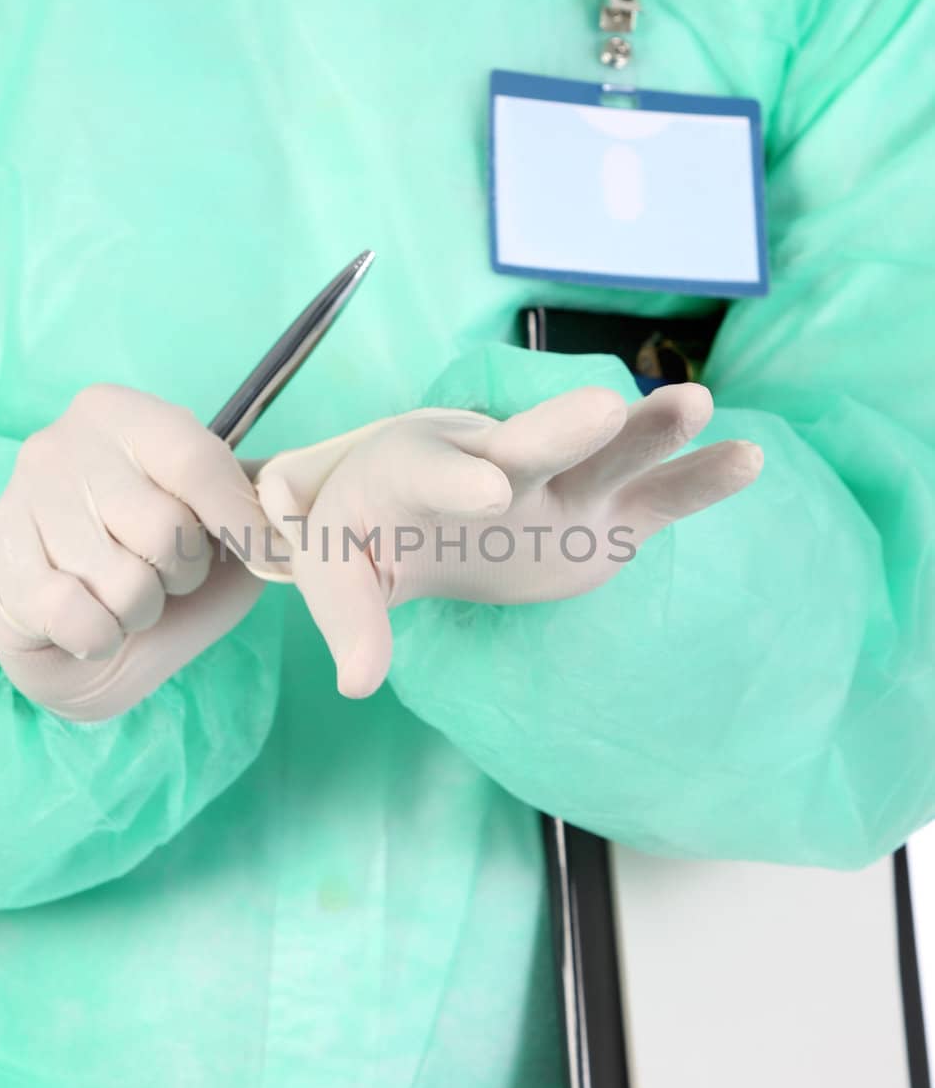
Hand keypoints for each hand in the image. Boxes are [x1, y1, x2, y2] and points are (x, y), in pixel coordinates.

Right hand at [0, 383, 276, 719]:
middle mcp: (60, 445)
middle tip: (164, 575)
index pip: (198, 462)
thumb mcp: (216, 524)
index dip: (242, 520)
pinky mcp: (0, 572)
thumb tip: (294, 509)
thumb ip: (254, 506)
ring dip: (141, 611)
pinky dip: (102, 638)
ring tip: (125, 597)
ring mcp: (20, 505)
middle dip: (183, 574)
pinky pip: (83, 621)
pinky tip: (89, 622)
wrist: (75, 639)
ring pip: (125, 583)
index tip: (270, 556)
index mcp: (120, 414)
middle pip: (166, 528)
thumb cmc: (153, 567)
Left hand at [254, 383, 761, 698]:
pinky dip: (698, 481)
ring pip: (607, 456)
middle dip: (564, 430)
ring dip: (648, 431)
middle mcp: (499, 466)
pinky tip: (748, 458)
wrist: (411, 507)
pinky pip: (656, 499)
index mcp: (421, 471)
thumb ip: (351, 620)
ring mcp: (558, 489)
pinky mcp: (602, 519)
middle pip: (533, 444)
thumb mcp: (340, 570)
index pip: (438, 473)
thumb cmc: (368, 530)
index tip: (488, 493)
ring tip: (698, 404)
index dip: (459, 479)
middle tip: (601, 410)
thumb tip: (357, 682)